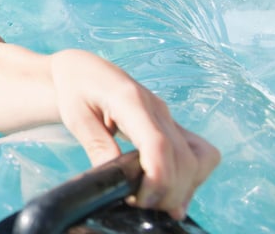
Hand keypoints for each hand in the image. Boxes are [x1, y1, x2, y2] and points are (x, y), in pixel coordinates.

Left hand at [51, 50, 219, 219]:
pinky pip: (198, 154)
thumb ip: (96, 145)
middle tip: (141, 205)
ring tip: (155, 202)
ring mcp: (168, 116)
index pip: (158, 143)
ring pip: (199, 157)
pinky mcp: (172, 125)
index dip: (158, 177)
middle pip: (184, 157)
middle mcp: (157, 107)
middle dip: (169, 190)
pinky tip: (170, 192)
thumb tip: (113, 178)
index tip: (143, 200)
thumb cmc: (76, 89)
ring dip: (184, 187)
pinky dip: (192, 177)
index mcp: (129, 99)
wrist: (84, 69)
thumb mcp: (75, 116)